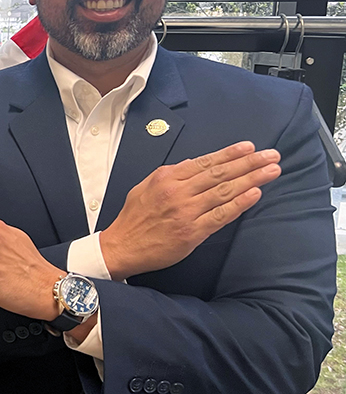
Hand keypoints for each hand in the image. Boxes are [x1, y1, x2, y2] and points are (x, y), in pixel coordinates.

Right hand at [101, 141, 280, 280]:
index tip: (249, 147)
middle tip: (271, 155)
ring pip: (224, 191)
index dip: (229, 154)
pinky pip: (221, 215)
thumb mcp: (145, 186)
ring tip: (271, 171)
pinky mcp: (192, 232)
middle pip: (220, 174)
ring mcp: (186, 212)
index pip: (205, 162)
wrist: (121, 246)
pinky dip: (240, 203)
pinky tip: (255, 194)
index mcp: (166, 178)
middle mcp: (178, 192)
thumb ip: (170, 175)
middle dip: (249, 163)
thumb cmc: (133, 218)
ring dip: (252, 179)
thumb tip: (194, 165)